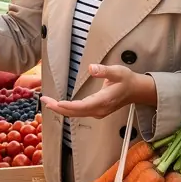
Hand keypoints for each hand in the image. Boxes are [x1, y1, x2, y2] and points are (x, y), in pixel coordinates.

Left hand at [41, 64, 156, 119]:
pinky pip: (78, 113)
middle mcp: (99, 110)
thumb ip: (104, 71)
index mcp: (103, 101)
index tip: (55, 102)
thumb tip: (91, 68)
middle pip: (75, 112)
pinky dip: (67, 109)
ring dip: (60, 109)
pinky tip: (58, 105)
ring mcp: (97, 112)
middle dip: (58, 108)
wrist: (137, 91)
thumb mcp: (118, 72)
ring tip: (46, 102)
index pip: (82, 106)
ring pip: (75, 114)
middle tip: (43, 100)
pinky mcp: (96, 111)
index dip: (68, 106)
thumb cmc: (127, 80)